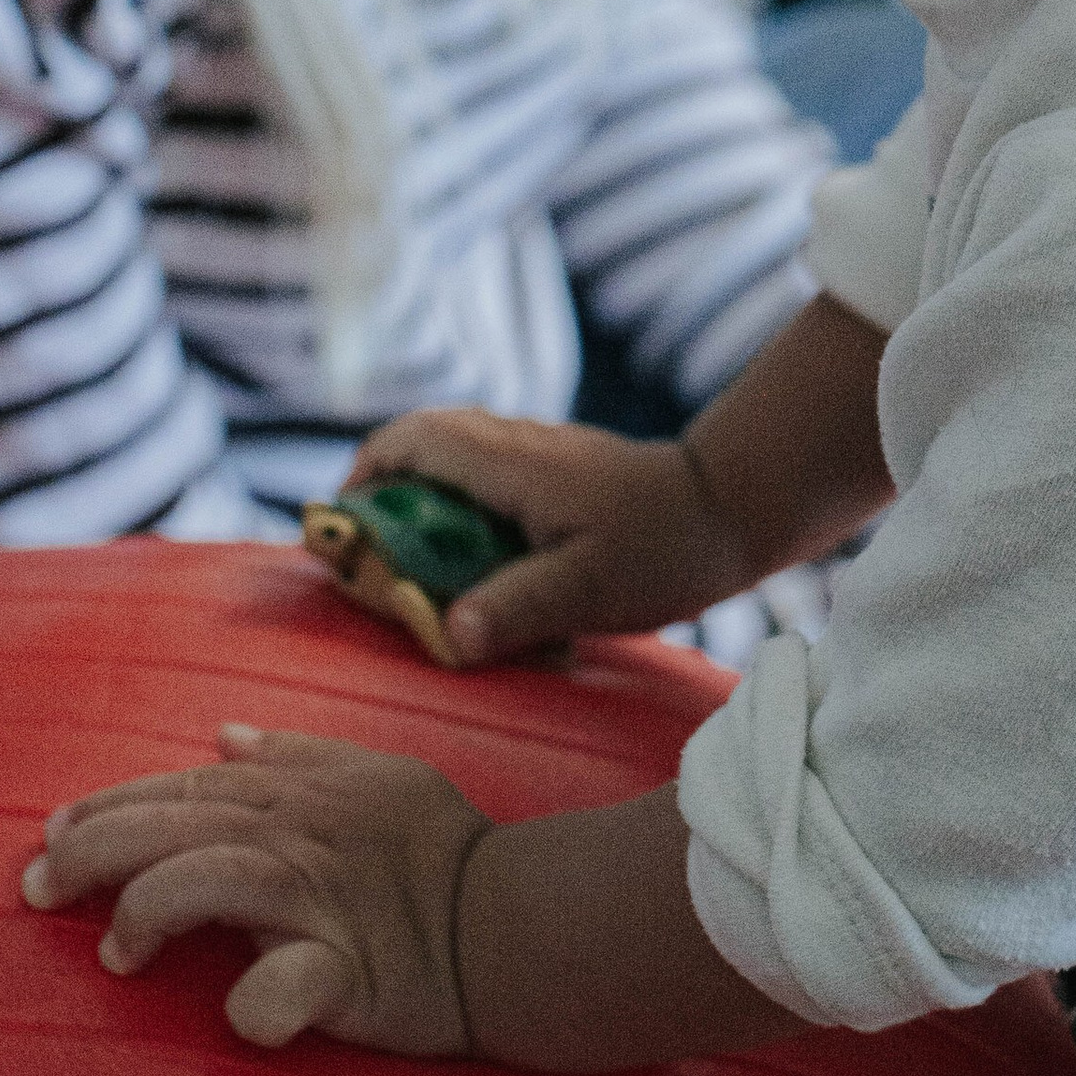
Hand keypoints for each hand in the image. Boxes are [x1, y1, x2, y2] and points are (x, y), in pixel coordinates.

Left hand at [21, 725, 486, 1052]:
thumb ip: (298, 755)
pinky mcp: (350, 970)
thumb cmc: (439, 851)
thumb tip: (228, 734)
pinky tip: (240, 1016)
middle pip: (172, 827)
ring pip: (209, 880)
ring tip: (118, 956)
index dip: (107, 808)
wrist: (518, 919)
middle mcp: (297, 836)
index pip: (180, 790)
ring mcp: (320, 900)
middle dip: (92, 851)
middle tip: (35, 888)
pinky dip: (262, 1002)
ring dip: (148, 913)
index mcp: (296, 794)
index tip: (49, 832)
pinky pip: (293, 986)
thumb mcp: (375, 776)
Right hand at [343, 406, 748, 663]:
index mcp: (511, 464)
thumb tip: (447, 636)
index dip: (365, 474)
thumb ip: (515, 610)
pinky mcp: (555, 469)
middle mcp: (517, 443)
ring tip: (417, 565)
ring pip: (454, 452)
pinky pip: (485, 471)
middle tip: (373, 555)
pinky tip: (475, 561)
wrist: (729, 509)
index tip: (345, 527)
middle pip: (423, 440)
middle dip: (384, 488)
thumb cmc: (659, 550)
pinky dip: (460, 504)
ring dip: (422, 497)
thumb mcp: (587, 591)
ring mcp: (538, 450)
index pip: (414, 438)